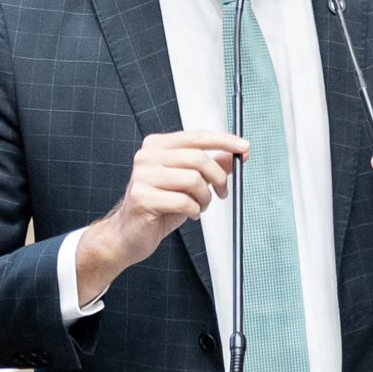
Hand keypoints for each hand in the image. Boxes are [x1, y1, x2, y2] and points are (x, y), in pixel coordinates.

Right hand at [77, 131, 247, 304]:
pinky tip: (189, 213)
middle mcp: (147, 156)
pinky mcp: (143, 198)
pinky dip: (194, 210)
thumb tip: (234, 155)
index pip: (197, 137)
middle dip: (218, 178)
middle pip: (198, 159)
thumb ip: (209, 166)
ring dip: (205, 198)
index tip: (243, 147)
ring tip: (200, 206)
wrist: (129, 234)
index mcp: (157, 146)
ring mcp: (143, 177)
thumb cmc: (158, 206)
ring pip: (193, 180)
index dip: (224, 141)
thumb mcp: (188, 183)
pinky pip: (183, 201)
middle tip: (223, 192)